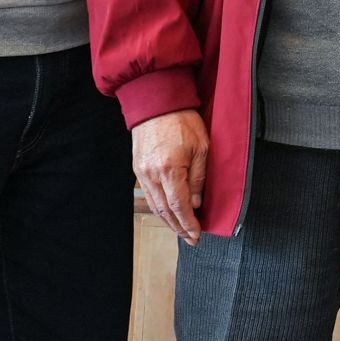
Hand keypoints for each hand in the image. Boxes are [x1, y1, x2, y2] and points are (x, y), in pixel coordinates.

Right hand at [132, 109, 209, 244]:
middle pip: (165, 211)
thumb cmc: (182, 120)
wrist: (157, 101)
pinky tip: (168, 212)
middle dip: (178, 227)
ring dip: (168, 220)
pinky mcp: (137, 167)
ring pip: (155, 205)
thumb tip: (195, 204)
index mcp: (170, 170)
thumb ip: (199, 178)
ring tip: (180, 230)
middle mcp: (152, 174)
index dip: (188, 224)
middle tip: (190, 239)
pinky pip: (148, 194)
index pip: (180, 207)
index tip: (197, 235)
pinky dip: (159, 207)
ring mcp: (142, 172)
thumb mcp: (202, 147)